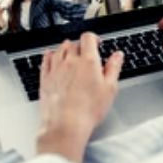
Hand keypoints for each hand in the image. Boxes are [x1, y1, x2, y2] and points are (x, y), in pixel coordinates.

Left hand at [35, 33, 123, 162]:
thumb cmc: (88, 110)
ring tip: (71, 51)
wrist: (65, 124)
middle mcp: (70, 62)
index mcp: (88, 62)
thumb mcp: (110, 88)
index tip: (97, 42)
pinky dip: (49, 55)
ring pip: (59, 49)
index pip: (88, 38)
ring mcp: (55, 70)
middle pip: (73, 43)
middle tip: (87, 51)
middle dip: (81, 45)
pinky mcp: (45, 79)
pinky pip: (45, 60)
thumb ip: (114, 68)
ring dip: (66, 47)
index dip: (94, 38)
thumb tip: (117, 56)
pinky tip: (51, 55)